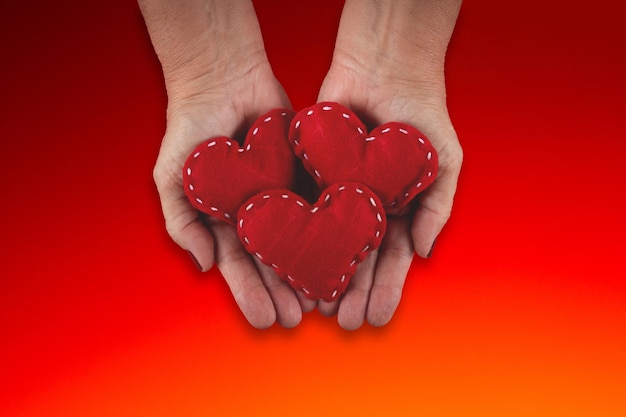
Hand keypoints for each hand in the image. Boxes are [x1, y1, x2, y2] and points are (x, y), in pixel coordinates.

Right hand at [140, 0, 315, 327]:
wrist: (223, 77)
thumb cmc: (190, 128)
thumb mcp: (172, 179)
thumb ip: (182, 223)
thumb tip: (206, 267)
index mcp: (226, 219)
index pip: (240, 264)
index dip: (251, 293)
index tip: (265, 320)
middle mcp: (257, 212)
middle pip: (272, 260)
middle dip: (283, 291)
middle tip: (297, 320)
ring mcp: (283, 194)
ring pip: (299, 240)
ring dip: (308, 270)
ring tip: (320, 301)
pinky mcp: (305, 173)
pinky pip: (319, 205)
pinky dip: (328, 232)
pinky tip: (339, 256)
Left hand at [315, 0, 462, 328]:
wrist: (385, 67)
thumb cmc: (422, 113)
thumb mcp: (444, 162)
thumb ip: (437, 208)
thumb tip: (422, 254)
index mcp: (397, 210)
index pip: (390, 259)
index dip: (384, 289)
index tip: (376, 317)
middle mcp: (365, 208)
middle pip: (357, 259)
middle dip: (352, 292)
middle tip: (344, 323)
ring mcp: (336, 195)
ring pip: (328, 243)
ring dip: (324, 276)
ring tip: (320, 307)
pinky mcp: (310, 177)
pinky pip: (303, 212)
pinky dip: (299, 241)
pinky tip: (294, 266)